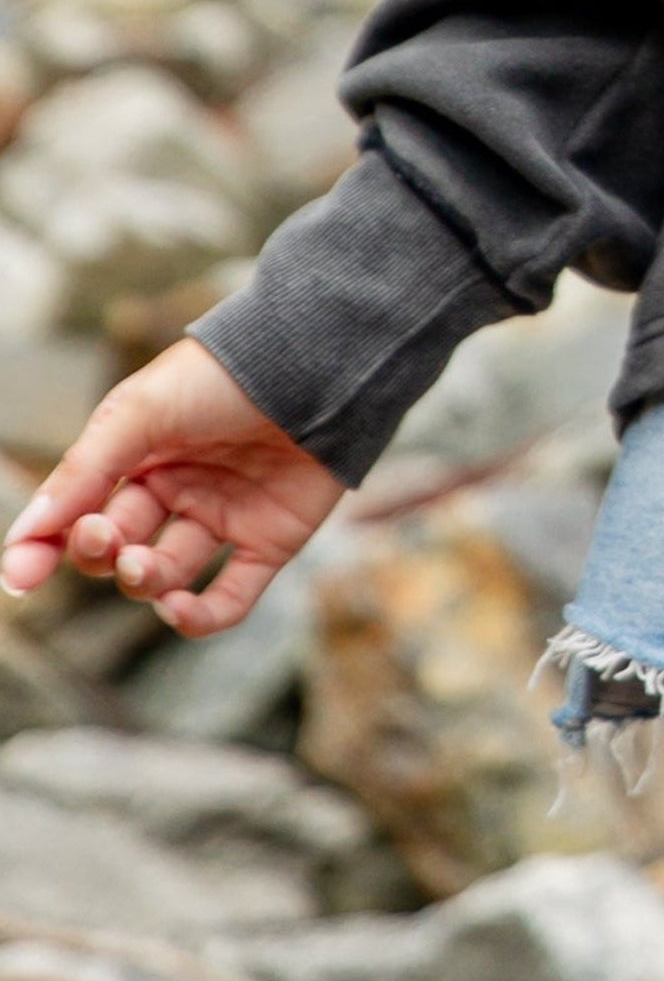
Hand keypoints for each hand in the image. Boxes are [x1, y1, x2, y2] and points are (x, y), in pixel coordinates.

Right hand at [0, 337, 343, 635]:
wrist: (317, 363)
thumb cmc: (222, 375)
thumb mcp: (138, 412)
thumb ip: (82, 473)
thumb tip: (26, 536)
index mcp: (140, 453)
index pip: (81, 512)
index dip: (47, 547)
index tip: (21, 577)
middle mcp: (179, 488)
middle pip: (119, 547)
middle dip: (101, 555)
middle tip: (105, 540)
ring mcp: (224, 515)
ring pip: (164, 575)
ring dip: (143, 582)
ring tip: (142, 566)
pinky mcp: (269, 540)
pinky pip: (229, 598)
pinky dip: (200, 617)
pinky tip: (178, 610)